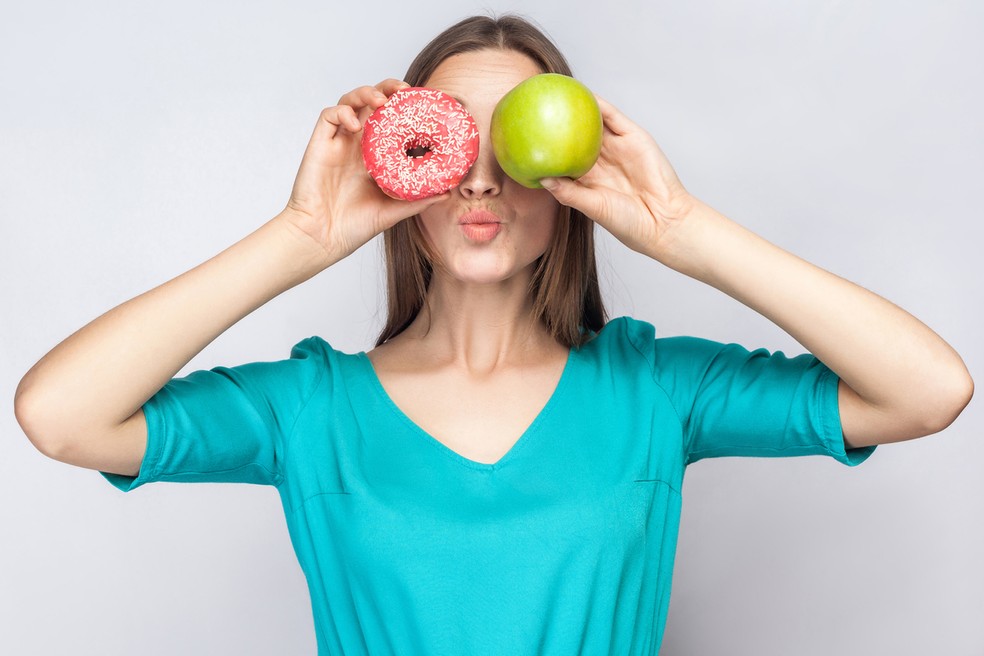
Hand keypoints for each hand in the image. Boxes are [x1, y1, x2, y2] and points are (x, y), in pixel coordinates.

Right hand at [280, 79, 450, 263]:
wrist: (321, 238)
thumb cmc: (353, 227)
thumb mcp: (393, 211)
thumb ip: (418, 200)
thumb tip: (449, 192)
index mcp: (375, 156)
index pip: (391, 121)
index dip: (405, 108)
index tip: (425, 104)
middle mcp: (357, 144)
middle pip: (372, 103)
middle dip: (387, 89)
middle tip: (404, 90)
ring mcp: (338, 142)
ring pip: (350, 102)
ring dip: (366, 93)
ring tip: (382, 101)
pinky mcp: (319, 144)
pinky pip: (329, 115)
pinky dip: (343, 112)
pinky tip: (357, 125)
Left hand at [538, 96, 695, 262]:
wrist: (663, 221)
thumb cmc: (627, 222)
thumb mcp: (592, 207)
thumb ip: (568, 192)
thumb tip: (541, 177)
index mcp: (587, 178)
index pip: (561, 156)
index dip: (544, 145)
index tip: (523, 133)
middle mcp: (599, 160)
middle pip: (573, 134)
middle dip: (556, 120)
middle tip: (533, 103)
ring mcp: (617, 147)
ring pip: (593, 121)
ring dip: (577, 106)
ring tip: (555, 89)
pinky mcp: (633, 137)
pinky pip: (613, 116)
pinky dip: (599, 104)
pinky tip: (583, 93)